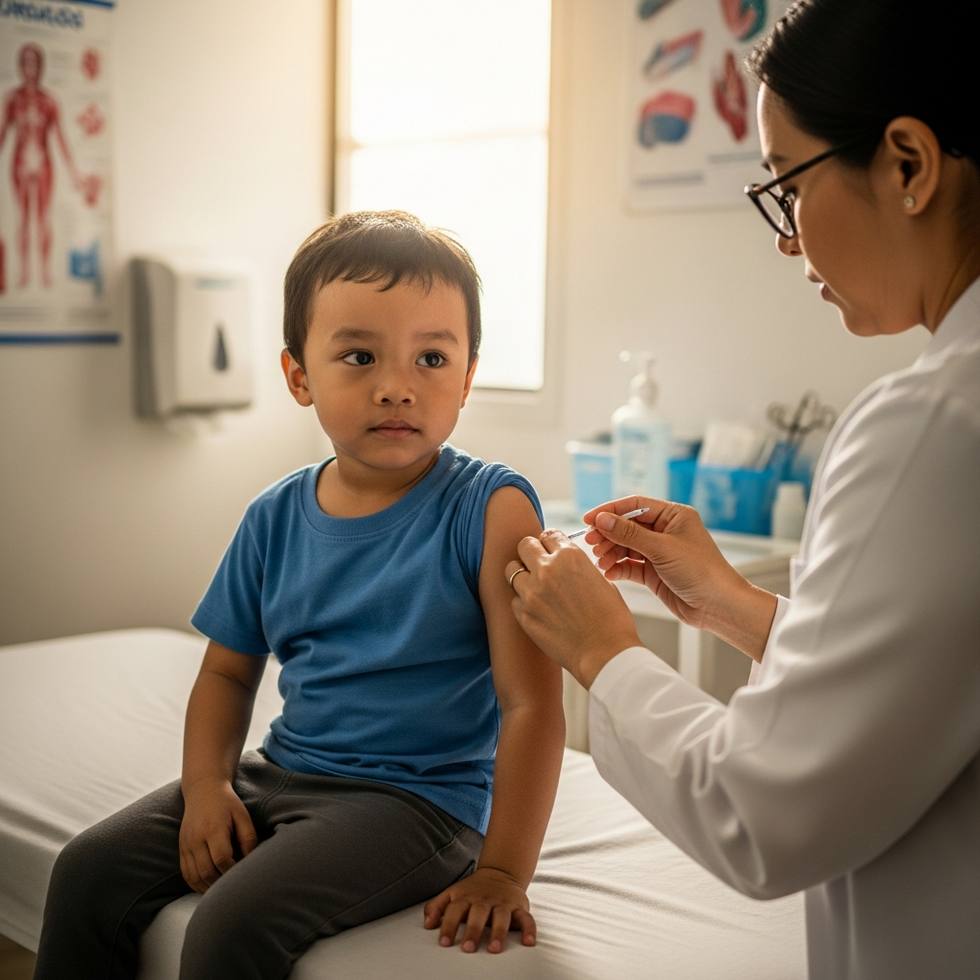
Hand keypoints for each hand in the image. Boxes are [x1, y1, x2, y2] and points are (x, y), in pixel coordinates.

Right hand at [178, 779, 258, 892]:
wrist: (203, 790)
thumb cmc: (226, 803)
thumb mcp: (242, 815)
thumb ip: (248, 838)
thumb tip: (251, 861)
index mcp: (213, 829)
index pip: (221, 859)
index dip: (233, 870)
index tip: (242, 873)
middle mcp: (196, 839)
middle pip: (206, 871)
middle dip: (221, 883)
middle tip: (234, 886)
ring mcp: (186, 845)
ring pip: (194, 876)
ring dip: (208, 887)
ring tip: (222, 889)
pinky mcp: (181, 849)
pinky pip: (186, 874)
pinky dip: (196, 884)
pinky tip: (208, 886)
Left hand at [423, 866, 534, 952]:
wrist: (500, 872)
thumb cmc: (472, 890)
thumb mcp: (453, 893)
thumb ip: (436, 906)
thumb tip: (427, 924)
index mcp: (466, 897)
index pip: (455, 909)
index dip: (448, 925)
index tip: (443, 943)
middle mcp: (484, 900)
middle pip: (478, 913)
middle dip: (473, 930)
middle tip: (467, 949)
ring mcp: (502, 903)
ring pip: (502, 916)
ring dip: (498, 932)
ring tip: (494, 949)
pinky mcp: (519, 907)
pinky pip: (526, 917)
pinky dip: (529, 929)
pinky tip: (529, 942)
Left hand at [506, 529, 640, 688]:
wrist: (605, 653)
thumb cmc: (611, 619)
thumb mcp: (600, 580)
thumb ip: (577, 566)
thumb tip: (564, 563)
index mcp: (570, 556)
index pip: (548, 534)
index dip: (550, 543)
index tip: (551, 551)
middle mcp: (547, 569)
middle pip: (524, 545)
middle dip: (531, 553)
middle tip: (538, 565)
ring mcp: (531, 592)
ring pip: (511, 570)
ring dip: (522, 576)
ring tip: (535, 588)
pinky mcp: (523, 615)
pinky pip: (514, 599)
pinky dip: (523, 602)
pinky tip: (538, 611)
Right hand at [581, 496, 777, 660]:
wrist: (718, 606)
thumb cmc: (701, 572)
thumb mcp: (662, 548)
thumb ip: (629, 534)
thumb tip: (602, 519)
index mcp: (673, 515)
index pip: (635, 505)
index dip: (610, 511)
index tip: (589, 519)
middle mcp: (666, 531)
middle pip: (627, 526)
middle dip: (608, 534)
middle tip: (590, 542)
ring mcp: (659, 552)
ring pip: (626, 546)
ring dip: (611, 552)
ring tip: (600, 560)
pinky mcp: (655, 573)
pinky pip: (630, 566)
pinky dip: (618, 568)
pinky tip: (609, 573)